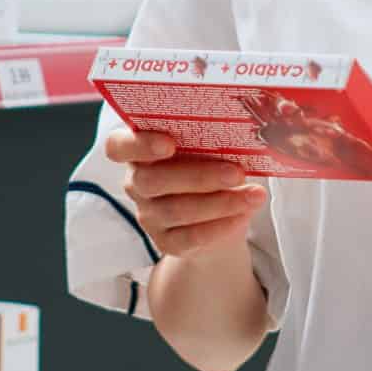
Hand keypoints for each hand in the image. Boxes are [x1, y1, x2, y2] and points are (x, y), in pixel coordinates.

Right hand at [106, 128, 266, 258]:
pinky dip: (219, 227)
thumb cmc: (210, 162)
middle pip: (151, 181)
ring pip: (174, 211)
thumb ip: (209, 135)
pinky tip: (243, 215)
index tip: (168, 143)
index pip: (118, 146)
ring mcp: (148, 214)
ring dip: (219, 203)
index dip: (138, 145)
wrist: (218, 210)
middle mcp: (137, 183)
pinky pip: (188, 239)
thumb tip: (240, 129)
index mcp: (139, 150)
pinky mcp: (165, 241)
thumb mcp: (207, 144)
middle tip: (237, 172)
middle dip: (198, 177)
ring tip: (254, 195)